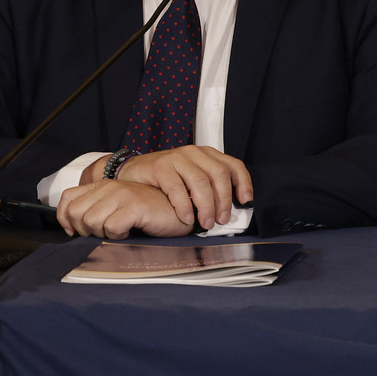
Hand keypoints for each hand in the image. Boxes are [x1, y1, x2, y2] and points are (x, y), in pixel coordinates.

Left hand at [57, 181, 190, 238]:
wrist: (182, 210)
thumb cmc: (149, 213)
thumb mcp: (118, 208)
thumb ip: (97, 210)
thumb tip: (74, 228)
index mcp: (104, 185)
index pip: (68, 198)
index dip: (65, 218)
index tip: (76, 231)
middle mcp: (110, 187)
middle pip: (76, 213)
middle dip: (85, 230)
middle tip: (104, 232)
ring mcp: (122, 194)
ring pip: (91, 221)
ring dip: (102, 233)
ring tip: (119, 231)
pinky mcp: (134, 205)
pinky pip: (110, 227)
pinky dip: (117, 235)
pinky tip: (129, 231)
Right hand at [113, 145, 253, 230]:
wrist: (131, 173)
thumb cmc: (165, 180)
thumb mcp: (191, 178)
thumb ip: (209, 187)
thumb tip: (228, 210)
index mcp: (207, 154)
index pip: (233, 165)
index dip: (243, 183)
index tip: (245, 201)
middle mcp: (194, 152)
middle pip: (218, 174)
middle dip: (223, 200)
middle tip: (222, 220)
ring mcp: (176, 157)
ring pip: (199, 181)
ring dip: (206, 206)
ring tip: (206, 223)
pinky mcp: (160, 166)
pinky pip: (176, 187)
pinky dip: (184, 205)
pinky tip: (187, 218)